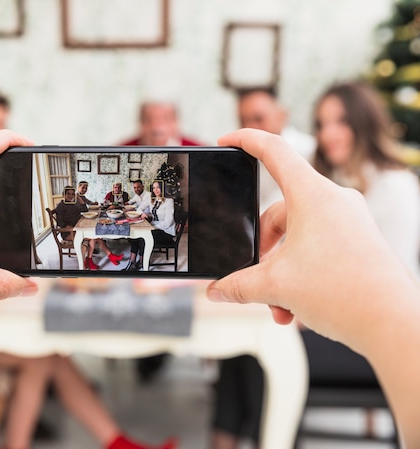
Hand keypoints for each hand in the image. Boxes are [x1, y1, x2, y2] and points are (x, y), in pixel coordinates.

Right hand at [206, 129, 417, 351]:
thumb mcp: (276, 287)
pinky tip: (295, 308)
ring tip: (278, 306)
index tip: (226, 140)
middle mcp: (334, 201)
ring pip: (296, 238)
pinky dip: (300, 275)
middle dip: (261, 250)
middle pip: (278, 213)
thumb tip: (216, 291)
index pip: (274, 151)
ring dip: (280, 272)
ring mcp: (349, 221)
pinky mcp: (358, 241)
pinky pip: (316, 248)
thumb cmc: (344, 293)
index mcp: (312, 196)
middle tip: (253, 279)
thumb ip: (238, 286)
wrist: (395, 324)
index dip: (245, 140)